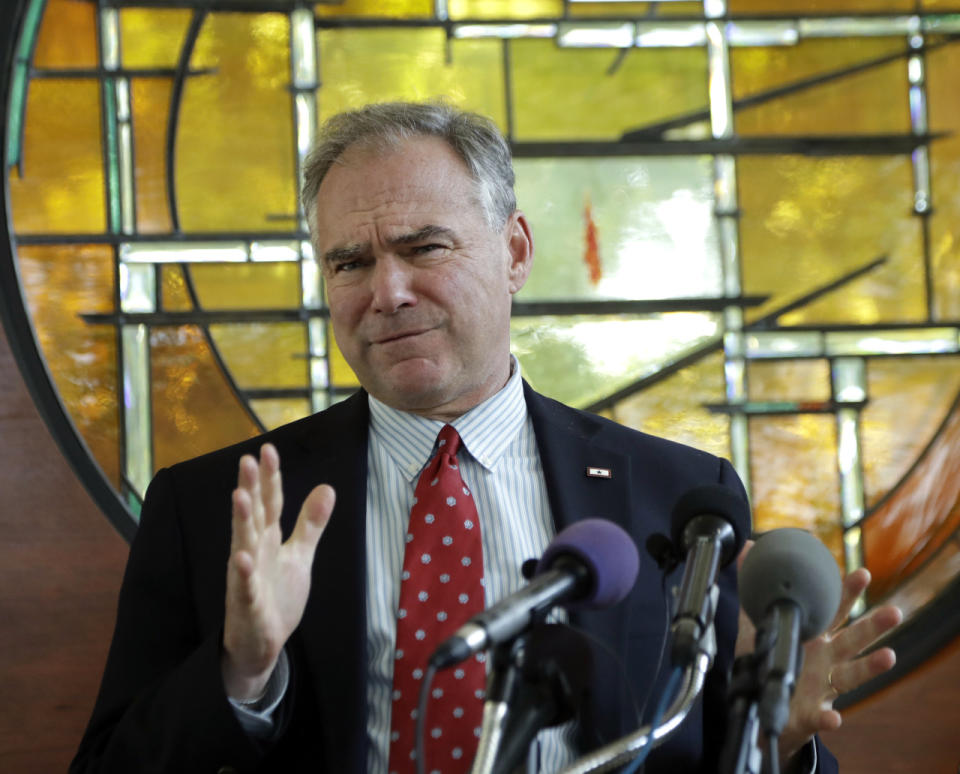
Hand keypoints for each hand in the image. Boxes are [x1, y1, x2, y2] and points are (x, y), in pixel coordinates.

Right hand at [221, 443, 334, 700]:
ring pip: (242, 544)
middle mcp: (253, 552)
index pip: (270, 503)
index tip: (267, 448)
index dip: (270, 477)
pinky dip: (242, 573)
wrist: (261, 645)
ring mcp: (247, 577)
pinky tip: (240, 558)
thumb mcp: (300, 556)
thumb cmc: (277, 596)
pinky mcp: (248, 604)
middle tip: (247, 459)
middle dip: (250, 488)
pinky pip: (244, 587)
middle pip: (253, 515)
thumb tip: (327, 487)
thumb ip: (310, 523)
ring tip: (239, 496)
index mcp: (267, 540)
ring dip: (241, 521)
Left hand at [735, 542, 901, 765]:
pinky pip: (821, 717)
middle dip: (873, 625)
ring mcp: (822, 687)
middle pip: (853, 639)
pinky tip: (834, 718)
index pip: (834, 611)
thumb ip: (755, 590)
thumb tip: (748, 549)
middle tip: (894, 612)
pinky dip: (828, 718)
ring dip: (870, 667)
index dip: (848, 593)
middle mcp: (825, 659)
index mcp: (814, 636)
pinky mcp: (811, 714)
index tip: (862, 574)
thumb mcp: (758, 623)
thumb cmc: (769, 662)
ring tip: (888, 656)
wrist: (762, 706)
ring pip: (850, 676)